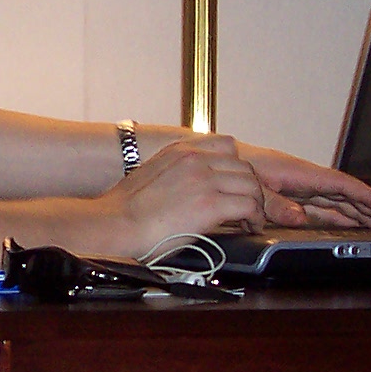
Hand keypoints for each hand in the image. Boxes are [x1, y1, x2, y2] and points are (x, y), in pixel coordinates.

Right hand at [107, 134, 270, 249]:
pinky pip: (249, 205)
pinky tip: (249, 226)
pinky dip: (254, 217)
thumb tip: (192, 187)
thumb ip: (176, 172)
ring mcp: (204, 180)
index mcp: (180, 150)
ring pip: (251, 184)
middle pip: (244, 166)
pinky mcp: (210, 204)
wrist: (115, 225)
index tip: (237, 184)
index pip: (226, 146)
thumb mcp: (151, 174)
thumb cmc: (124, 210)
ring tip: (250, 218)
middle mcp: (195, 159)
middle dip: (250, 187)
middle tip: (249, 206)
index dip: (237, 167)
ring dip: (256, 203)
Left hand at [234, 142, 370, 229]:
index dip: (365, 196)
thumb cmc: (236, 164)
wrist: (220, 158)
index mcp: (300, 174)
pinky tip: (352, 224)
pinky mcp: (294, 196)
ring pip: (338, 202)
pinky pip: (324, 206)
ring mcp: (302, 189)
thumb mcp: (254, 185)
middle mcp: (306, 180)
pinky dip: (341, 215)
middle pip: (346, 196)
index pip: (341, 185)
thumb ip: (275, 203)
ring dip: (360, 214)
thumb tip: (299, 219)